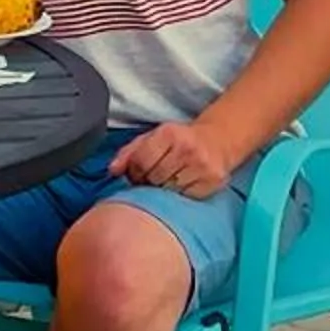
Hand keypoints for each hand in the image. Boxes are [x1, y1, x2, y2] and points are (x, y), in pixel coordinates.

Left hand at [107, 122, 240, 199]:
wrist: (216, 140)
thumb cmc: (178, 140)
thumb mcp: (152, 138)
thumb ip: (128, 153)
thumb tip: (113, 170)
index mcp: (169, 133)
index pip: (140, 162)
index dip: (135, 172)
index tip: (138, 173)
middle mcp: (187, 148)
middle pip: (154, 178)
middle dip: (149, 181)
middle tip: (154, 176)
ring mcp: (202, 165)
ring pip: (170, 190)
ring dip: (165, 188)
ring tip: (169, 178)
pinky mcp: (214, 180)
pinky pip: (187, 196)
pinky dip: (181, 193)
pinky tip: (183, 183)